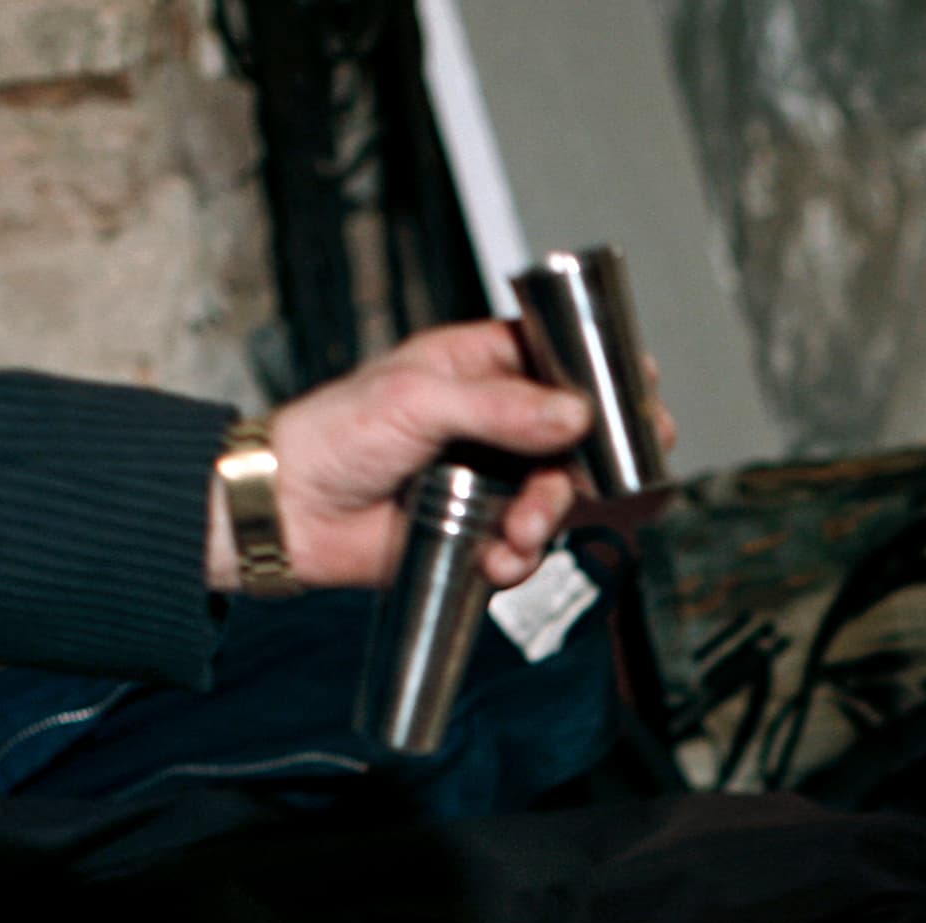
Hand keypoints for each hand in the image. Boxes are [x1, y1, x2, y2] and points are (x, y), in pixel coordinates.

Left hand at [215, 327, 680, 593]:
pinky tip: (496, 559)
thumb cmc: (332, 435)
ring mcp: (488, 477)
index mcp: (477, 366)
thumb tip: (574, 413)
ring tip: (520, 531)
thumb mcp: (417, 402)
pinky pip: (526, 547)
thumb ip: (501, 408)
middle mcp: (492, 421)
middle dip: (589, 465)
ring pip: (558, 497)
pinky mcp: (476, 530)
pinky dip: (520, 559)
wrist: (286, 514)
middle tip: (603, 479)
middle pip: (575, 437)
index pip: (559, 360)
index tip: (639, 395)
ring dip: (550, 519)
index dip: (604, 377)